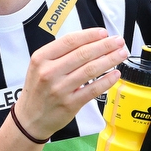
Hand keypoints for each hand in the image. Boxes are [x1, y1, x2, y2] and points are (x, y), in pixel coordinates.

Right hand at [13, 28, 127, 140]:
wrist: (30, 118)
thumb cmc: (38, 90)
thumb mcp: (39, 66)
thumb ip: (59, 54)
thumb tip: (89, 41)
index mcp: (41, 58)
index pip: (69, 41)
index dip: (89, 35)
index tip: (103, 33)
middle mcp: (49, 72)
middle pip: (83, 54)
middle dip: (105, 45)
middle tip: (118, 41)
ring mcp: (59, 89)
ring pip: (90, 70)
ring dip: (109, 60)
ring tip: (120, 54)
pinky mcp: (70, 104)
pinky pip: (93, 89)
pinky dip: (106, 81)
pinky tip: (115, 74)